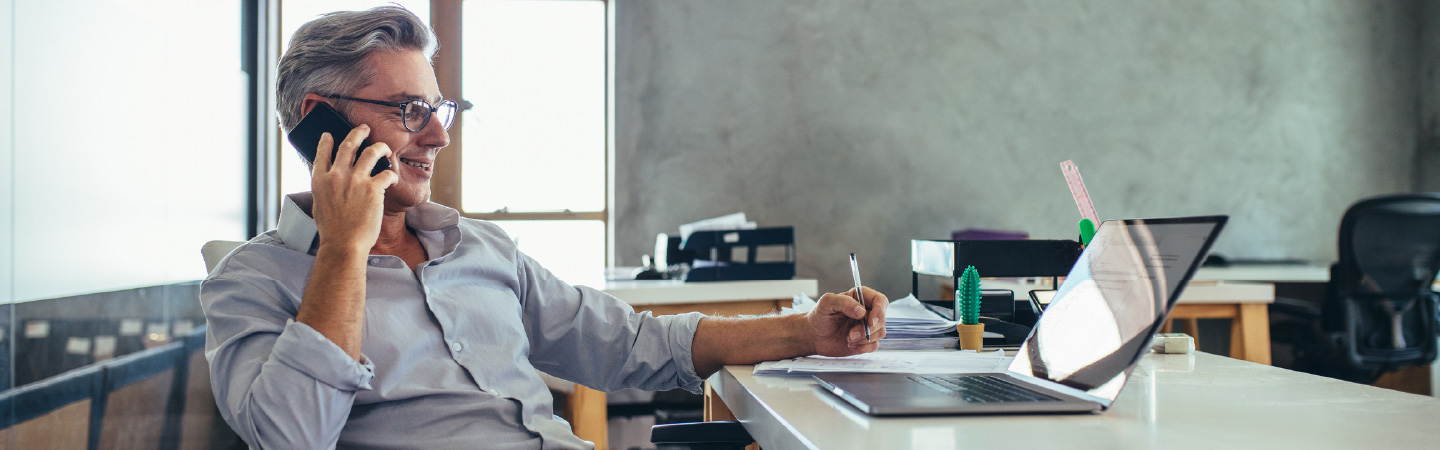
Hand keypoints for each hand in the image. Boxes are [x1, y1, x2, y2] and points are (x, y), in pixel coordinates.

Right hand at [309, 125, 397, 251]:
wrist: (344, 244)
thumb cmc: (332, 230)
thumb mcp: (319, 205)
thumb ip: (324, 189)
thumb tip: (328, 181)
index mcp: (320, 180)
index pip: (322, 153)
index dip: (326, 141)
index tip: (330, 135)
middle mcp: (337, 175)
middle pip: (348, 145)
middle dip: (357, 133)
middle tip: (364, 128)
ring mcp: (356, 180)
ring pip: (371, 152)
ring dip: (380, 147)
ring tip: (385, 148)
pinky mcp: (373, 188)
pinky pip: (387, 173)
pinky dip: (392, 175)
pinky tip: (394, 180)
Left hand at [806, 286, 887, 356]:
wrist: (812, 336)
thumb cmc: (819, 316)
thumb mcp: (827, 303)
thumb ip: (844, 302)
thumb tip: (862, 311)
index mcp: (860, 298)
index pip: (880, 301)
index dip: (879, 311)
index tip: (870, 321)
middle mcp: (866, 311)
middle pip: (881, 319)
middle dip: (868, 329)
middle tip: (851, 334)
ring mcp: (867, 327)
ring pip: (880, 333)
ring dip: (864, 338)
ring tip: (848, 338)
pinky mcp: (865, 341)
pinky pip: (874, 345)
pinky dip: (863, 347)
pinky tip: (850, 345)